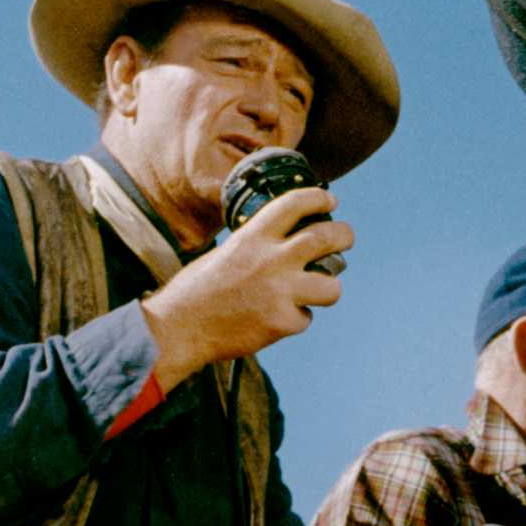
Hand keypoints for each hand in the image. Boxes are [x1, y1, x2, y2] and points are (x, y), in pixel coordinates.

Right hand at [139, 186, 353, 389]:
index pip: (295, 204)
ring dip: (328, 288)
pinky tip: (273, 320)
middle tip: (346, 237)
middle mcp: (272, 259)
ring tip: (317, 291)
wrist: (180, 327)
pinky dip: (294, 320)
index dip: (318, 198)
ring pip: (332, 287)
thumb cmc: (198, 290)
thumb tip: (290, 244)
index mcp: (253, 236)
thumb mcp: (227, 252)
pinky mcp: (283, 322)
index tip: (330, 200)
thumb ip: (259, 246)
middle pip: (327, 237)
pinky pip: (305, 319)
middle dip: (345, 234)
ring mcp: (281, 291)